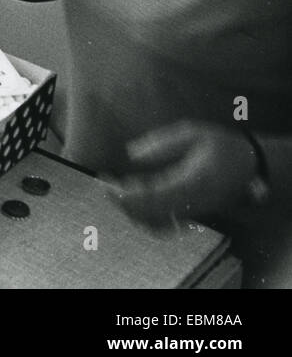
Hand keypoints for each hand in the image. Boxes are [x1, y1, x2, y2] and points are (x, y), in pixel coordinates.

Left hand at [107, 121, 258, 228]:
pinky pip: (164, 222)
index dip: (127, 195)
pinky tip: (130, 198)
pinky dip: (143, 215)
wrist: (250, 166)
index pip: (154, 196)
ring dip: (131, 210)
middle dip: (124, 203)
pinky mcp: (191, 214)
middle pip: (151, 214)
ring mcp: (192, 211)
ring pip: (156, 222)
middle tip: (105, 186)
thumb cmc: (221, 145)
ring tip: (114, 190)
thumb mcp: (193, 133)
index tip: (107, 184)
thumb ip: (162, 144)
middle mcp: (192, 202)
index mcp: (193, 181)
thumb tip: (132, 154)